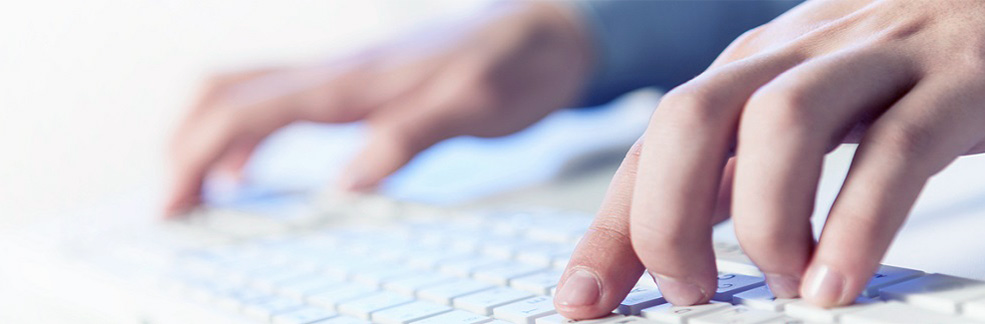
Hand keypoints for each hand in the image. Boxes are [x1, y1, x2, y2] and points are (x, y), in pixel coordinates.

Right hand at [165, 2, 591, 214]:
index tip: (171, 208)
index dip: (196, 157)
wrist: (546, 29)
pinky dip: (247, 140)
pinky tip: (251, 174)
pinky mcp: (359, 84)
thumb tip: (346, 187)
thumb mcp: (472, 107)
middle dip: (183, 148)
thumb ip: (410, 137)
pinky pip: (280, 104)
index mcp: (354, 80)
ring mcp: (345, 74)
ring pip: (248, 94)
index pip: (247, 111)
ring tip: (194, 196)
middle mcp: (338, 71)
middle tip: (170, 209)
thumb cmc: (515, 67)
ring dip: (208, 141)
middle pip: (227, 94)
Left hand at [557, 0, 984, 317]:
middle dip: (668, 219)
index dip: (609, 228)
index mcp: (748, 68)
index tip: (581, 299)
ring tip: (785, 287)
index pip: (652, 146)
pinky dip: (856, 226)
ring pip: (781, 123)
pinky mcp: (955, 82)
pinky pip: (894, 150)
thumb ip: (740, 174)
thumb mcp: (800, 114)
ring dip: (765, 222)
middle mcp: (794, 54)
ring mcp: (874, 59)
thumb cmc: (896, 71)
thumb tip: (673, 255)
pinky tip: (837, 284)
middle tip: (690, 292)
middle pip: (691, 118)